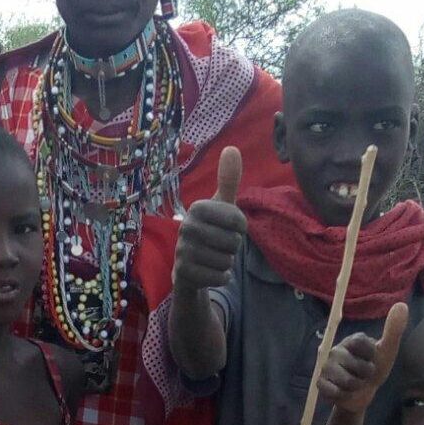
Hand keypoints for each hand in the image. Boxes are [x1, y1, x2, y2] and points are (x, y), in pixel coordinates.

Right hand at [174, 147, 244, 292]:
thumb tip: (232, 148)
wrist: (188, 266)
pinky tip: (209, 271)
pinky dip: (221, 277)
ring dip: (226, 262)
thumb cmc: (210, 230)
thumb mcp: (221, 205)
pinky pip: (220, 277)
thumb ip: (228, 179)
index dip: (240, 228)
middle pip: (234, 242)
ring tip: (212, 256)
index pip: (239, 221)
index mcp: (198, 207)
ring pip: (228, 261)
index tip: (227, 228)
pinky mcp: (184, 272)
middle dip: (232, 247)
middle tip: (218, 244)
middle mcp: (187, 226)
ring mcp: (183, 250)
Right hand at [313, 302, 409, 415]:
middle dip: (366, 376)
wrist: (363, 394)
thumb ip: (393, 330)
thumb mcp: (387, 351)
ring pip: (346, 381)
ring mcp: (325, 366)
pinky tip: (344, 392)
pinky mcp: (319, 383)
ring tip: (355, 384)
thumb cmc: (374, 369)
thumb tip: (402, 305)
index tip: (373, 358)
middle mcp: (335, 350)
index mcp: (351, 340)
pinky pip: (334, 392)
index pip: (361, 344)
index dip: (371, 355)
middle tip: (365, 375)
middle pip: (356, 366)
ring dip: (356, 388)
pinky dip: (344, 396)